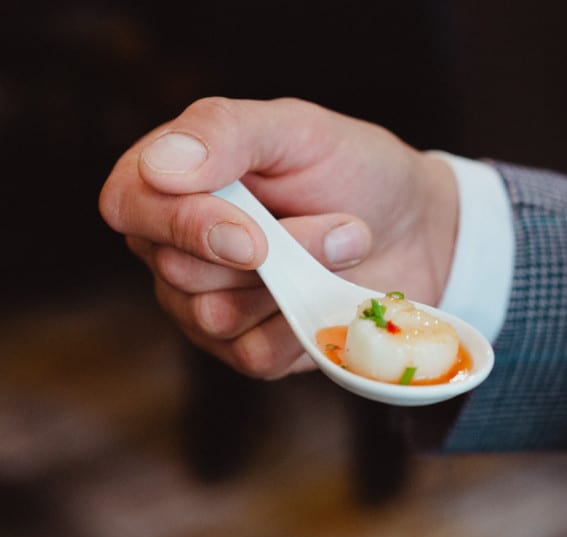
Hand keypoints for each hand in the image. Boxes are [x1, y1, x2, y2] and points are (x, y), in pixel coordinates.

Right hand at [99, 97, 457, 378]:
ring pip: (216, 315)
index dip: (181, 223)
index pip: (129, 206)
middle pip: (178, 269)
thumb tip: (160, 167)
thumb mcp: (296, 131)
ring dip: (298, 280)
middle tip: (340, 223)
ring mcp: (207, 308)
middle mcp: (178, 250)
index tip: (252, 231)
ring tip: (348, 246)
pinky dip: (304, 324)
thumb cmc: (351, 171)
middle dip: (273, 249)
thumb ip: (226, 133)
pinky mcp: (248, 352)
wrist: (417, 227)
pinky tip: (334, 295)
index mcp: (174, 185)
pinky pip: (255, 354)